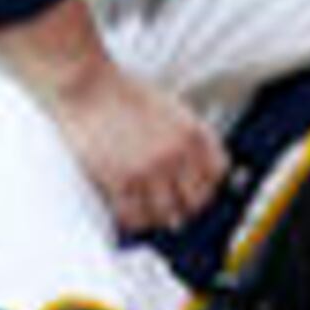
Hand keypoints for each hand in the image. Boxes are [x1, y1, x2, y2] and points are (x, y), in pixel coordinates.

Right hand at [50, 66, 226, 240]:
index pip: (219, 172)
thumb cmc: (126, 94)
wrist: (91, 87)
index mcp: (193, 133)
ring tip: (155, 217)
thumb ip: (188, 135)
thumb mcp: (172, 108)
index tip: (202, 191)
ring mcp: (149, 169)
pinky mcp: (119, 180)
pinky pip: (134, 216)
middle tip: (178, 210)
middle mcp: (176, 153)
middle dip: (188, 207)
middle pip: (196, 199)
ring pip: (166, 214)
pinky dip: (135, 221)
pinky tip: (132, 217)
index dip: (211, 186)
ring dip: (161, 218)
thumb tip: (195, 164)